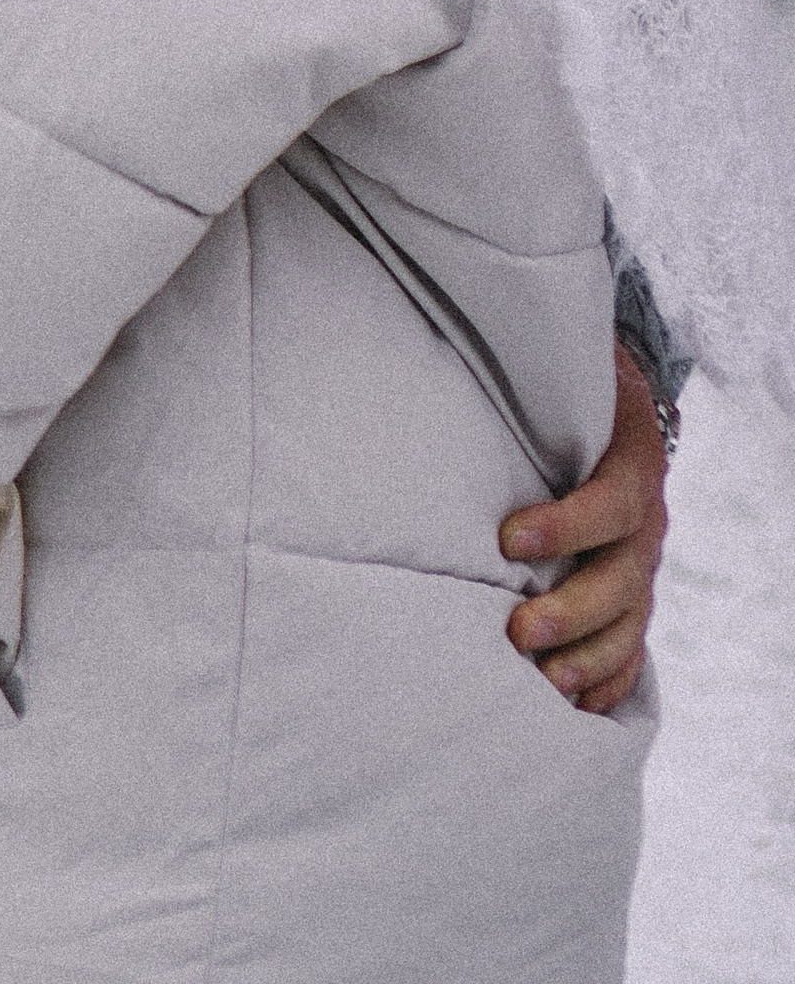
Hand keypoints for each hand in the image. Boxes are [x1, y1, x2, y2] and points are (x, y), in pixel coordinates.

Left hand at [500, 347, 668, 711]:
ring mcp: (643, 566)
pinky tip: (577, 705)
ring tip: (545, 682)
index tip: (508, 539)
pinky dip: (609, 681)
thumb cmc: (565, 394)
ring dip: (589, 658)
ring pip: (630, 624)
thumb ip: (518, 387)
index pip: (614, 503)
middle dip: (571, 611)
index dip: (567, 525)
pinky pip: (634, 651)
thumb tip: (440, 383)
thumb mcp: (558, 381)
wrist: (618, 405)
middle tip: (516, 632)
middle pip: (623, 579)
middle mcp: (646, 524)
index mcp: (632, 464)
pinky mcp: (633, 598)